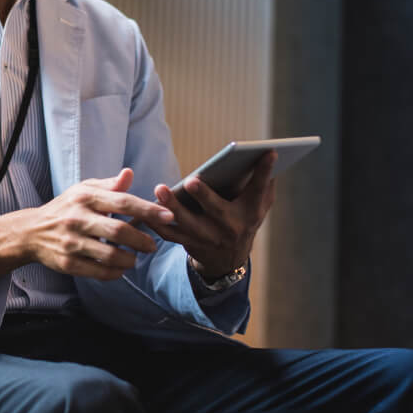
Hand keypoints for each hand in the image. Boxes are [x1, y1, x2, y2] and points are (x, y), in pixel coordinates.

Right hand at [0, 168, 161, 280]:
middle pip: (118, 231)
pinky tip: (120, 268)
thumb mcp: (83, 190)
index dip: (147, 209)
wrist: (31, 231)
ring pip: (110, 255)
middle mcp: (77, 218)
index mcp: (85, 197)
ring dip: (129, 259)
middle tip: (152, 245)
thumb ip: (109, 185)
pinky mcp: (67, 262)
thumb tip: (129, 174)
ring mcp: (71, 242)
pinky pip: (98, 271)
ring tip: (134, 258)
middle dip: (142, 240)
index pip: (122, 201)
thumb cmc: (65, 208)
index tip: (168, 216)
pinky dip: (114, 272)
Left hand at [147, 152, 276, 276]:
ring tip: (160, 189)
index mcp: (251, 213)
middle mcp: (231, 227)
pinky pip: (169, 235)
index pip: (259, 189)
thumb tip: (268, 155)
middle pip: (217, 210)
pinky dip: (155, 224)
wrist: (228, 260)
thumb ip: (263, 183)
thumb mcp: (258, 206)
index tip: (268, 152)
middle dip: (205, 196)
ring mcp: (209, 238)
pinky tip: (144, 210)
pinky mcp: (189, 244)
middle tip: (192, 180)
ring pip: (189, 224)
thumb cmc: (243, 219)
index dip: (264, 171)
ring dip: (173, 208)